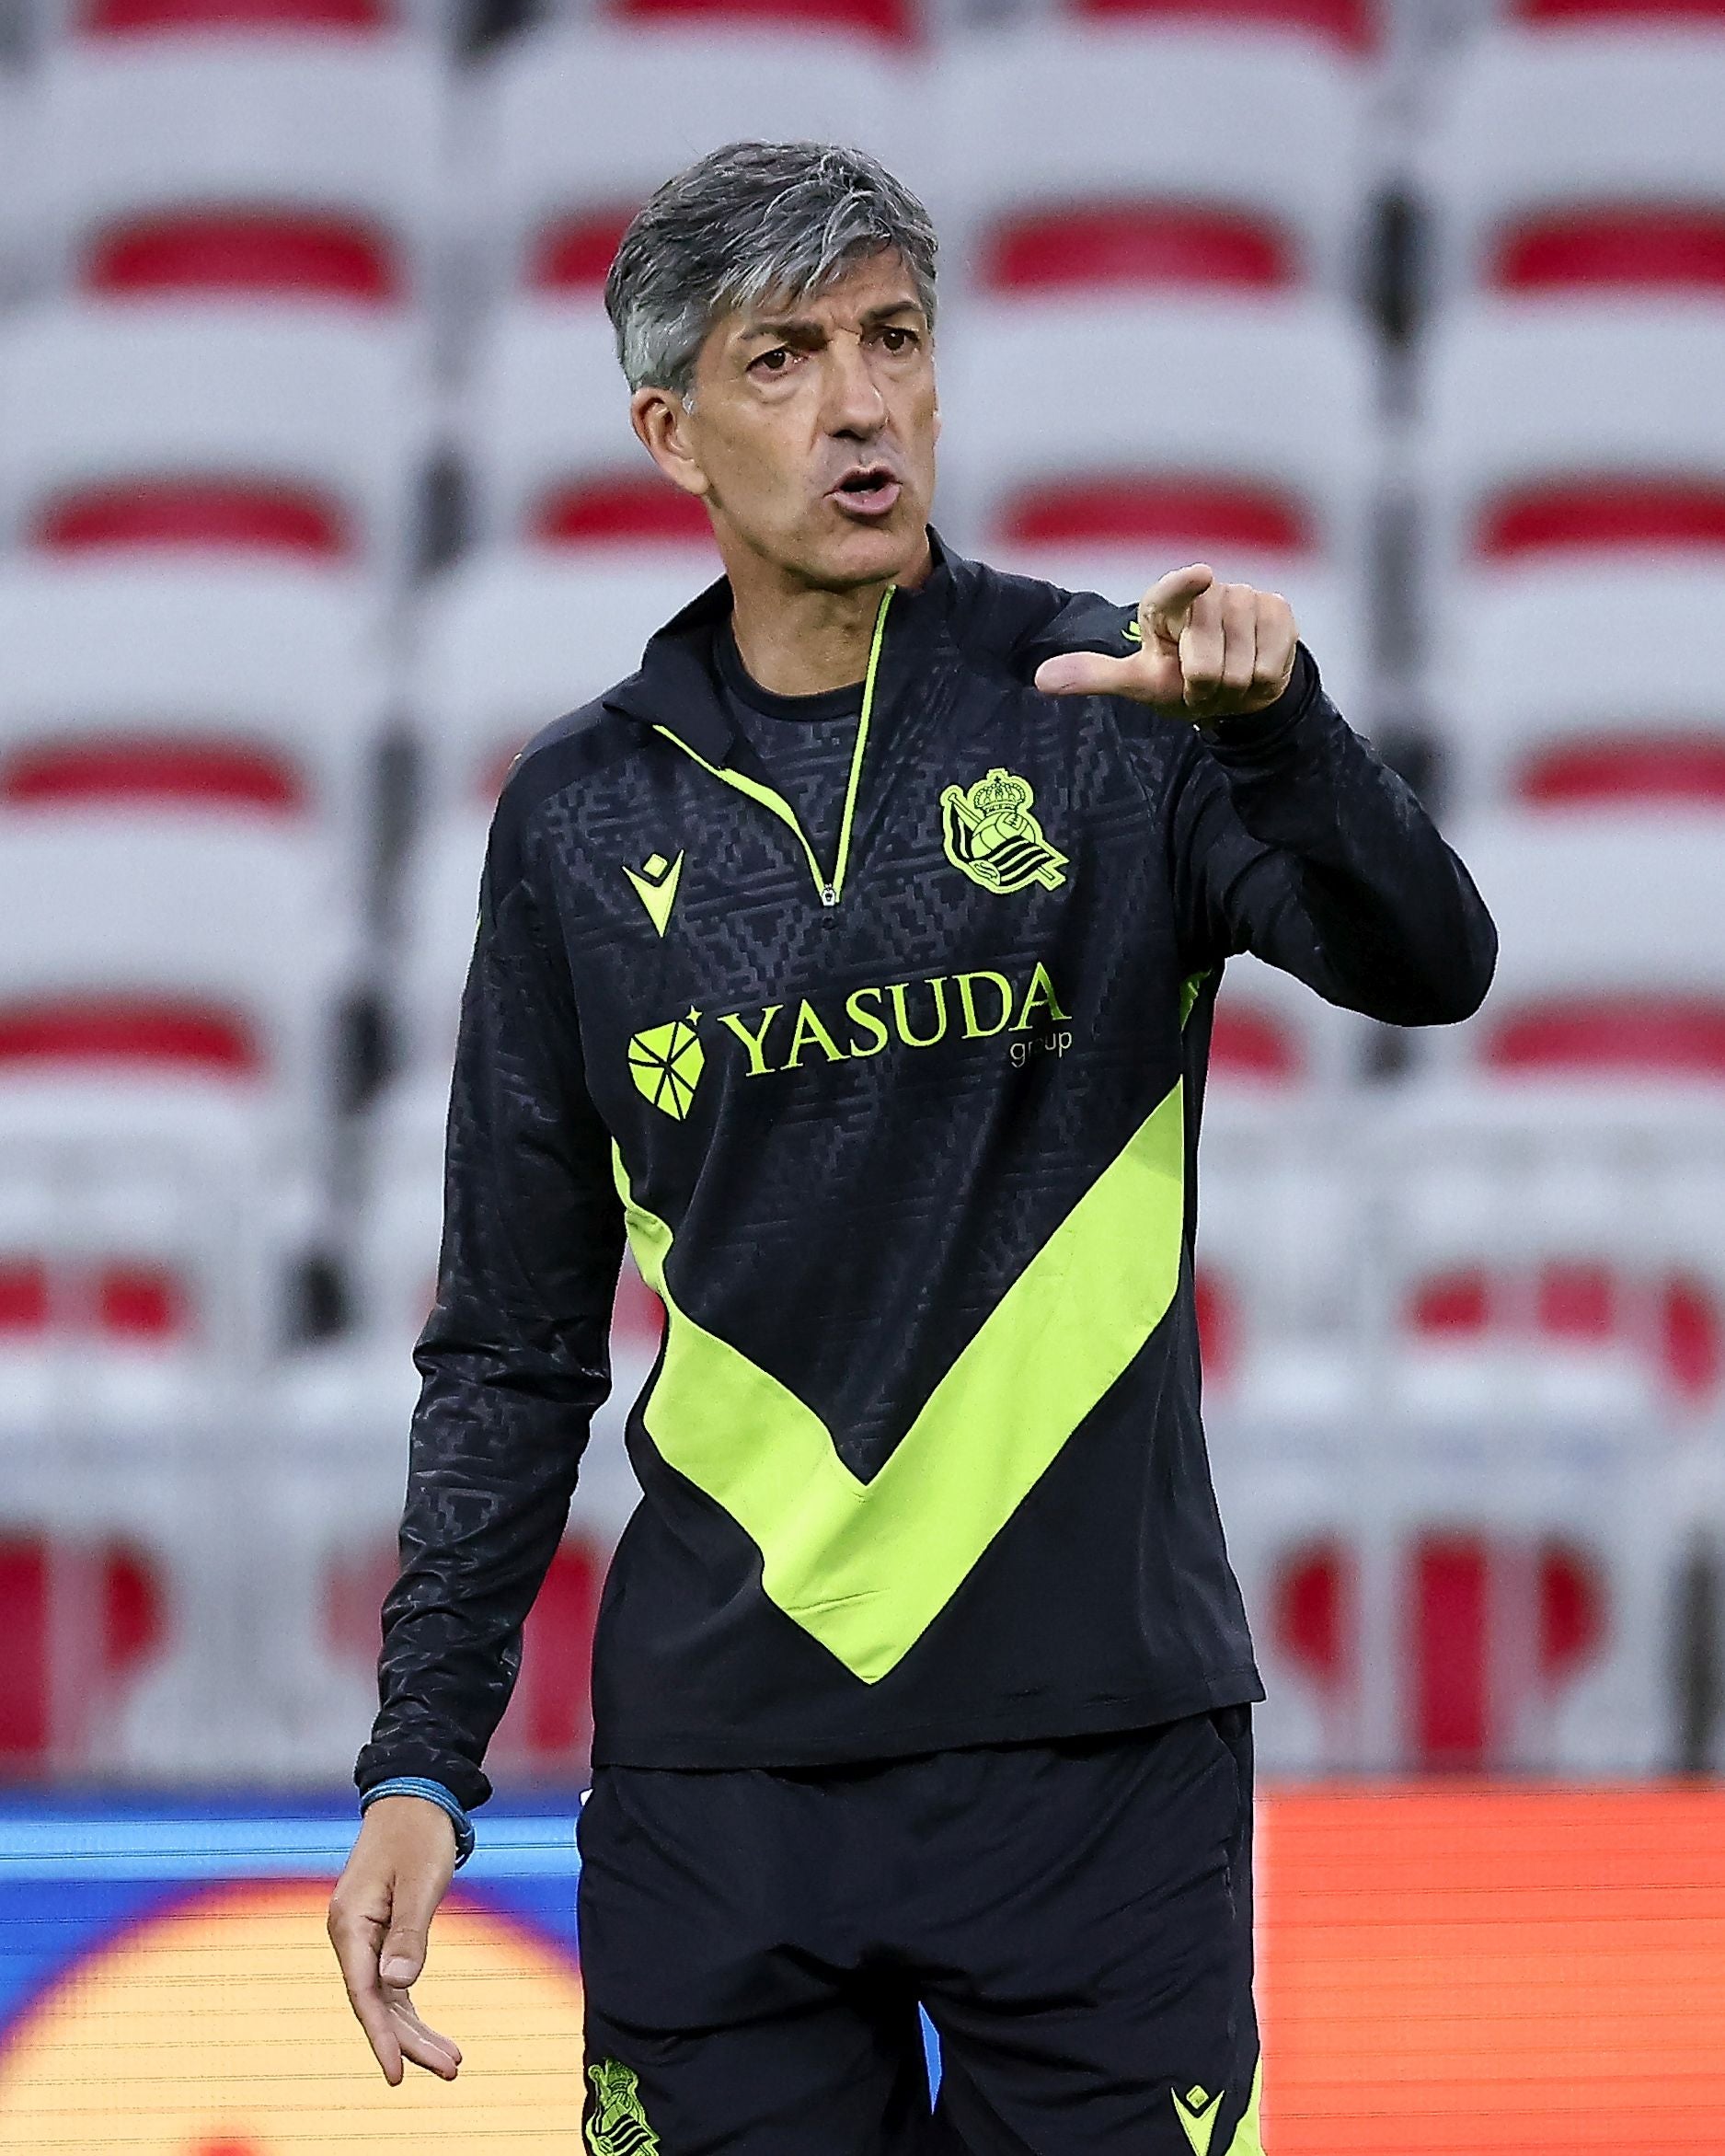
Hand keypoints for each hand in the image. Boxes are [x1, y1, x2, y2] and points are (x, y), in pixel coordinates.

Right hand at [327, 1796, 462, 2085]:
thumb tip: (397, 1986)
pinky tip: (430, 2033)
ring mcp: (363, 1936)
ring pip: (386, 1998)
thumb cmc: (418, 1834)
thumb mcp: (420, 1881)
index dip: (381, 2038)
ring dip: (414, 2030)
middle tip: (451, 2070)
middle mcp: (350, 1935)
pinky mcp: (380, 1933)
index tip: (397, 2076)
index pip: (364, 1995)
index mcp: (350, 1924)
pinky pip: (392, 1982)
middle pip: (377, 2004)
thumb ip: (409, 1933)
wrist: (413, 1796)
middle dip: (409, 2041)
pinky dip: (411, 2007)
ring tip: (452, 2061)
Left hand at [1034, 564, 1297, 720]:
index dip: (1184, 586)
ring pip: (1240, 667)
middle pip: (1207, 662)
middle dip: (1204, 688)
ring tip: (1228, 677)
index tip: (1201, 576)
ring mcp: (1247, 598)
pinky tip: (1254, 669)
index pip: (1171, 594)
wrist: (1237, 688)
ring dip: (1232, 687)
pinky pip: (1270, 666)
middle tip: (1202, 683)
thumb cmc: (1179, 679)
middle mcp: (1207, 593)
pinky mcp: (1281, 611)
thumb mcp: (1138, 682)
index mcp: (1165, 605)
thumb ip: (1094, 676)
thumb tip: (1041, 679)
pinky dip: (1261, 682)